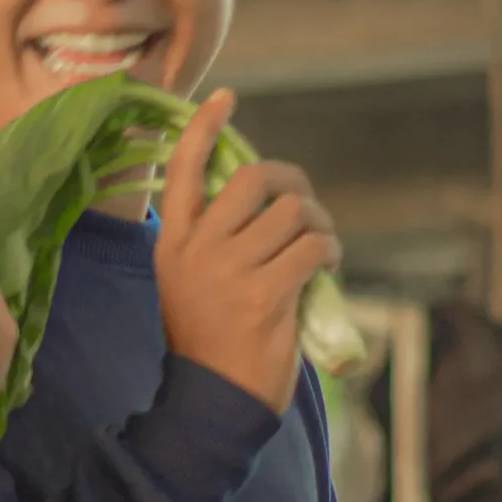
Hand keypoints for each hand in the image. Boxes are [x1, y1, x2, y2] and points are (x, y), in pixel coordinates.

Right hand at [155, 90, 340, 414]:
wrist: (215, 403)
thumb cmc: (211, 344)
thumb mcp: (190, 284)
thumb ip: (213, 241)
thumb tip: (265, 200)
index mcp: (172, 244)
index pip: (181, 170)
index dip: (205, 129)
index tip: (225, 99)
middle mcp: (196, 250)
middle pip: (252, 179)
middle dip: (290, 182)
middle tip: (305, 207)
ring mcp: (229, 271)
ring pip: (292, 212)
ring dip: (318, 224)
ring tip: (320, 249)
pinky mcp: (265, 294)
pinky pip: (312, 246)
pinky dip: (329, 250)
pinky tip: (327, 266)